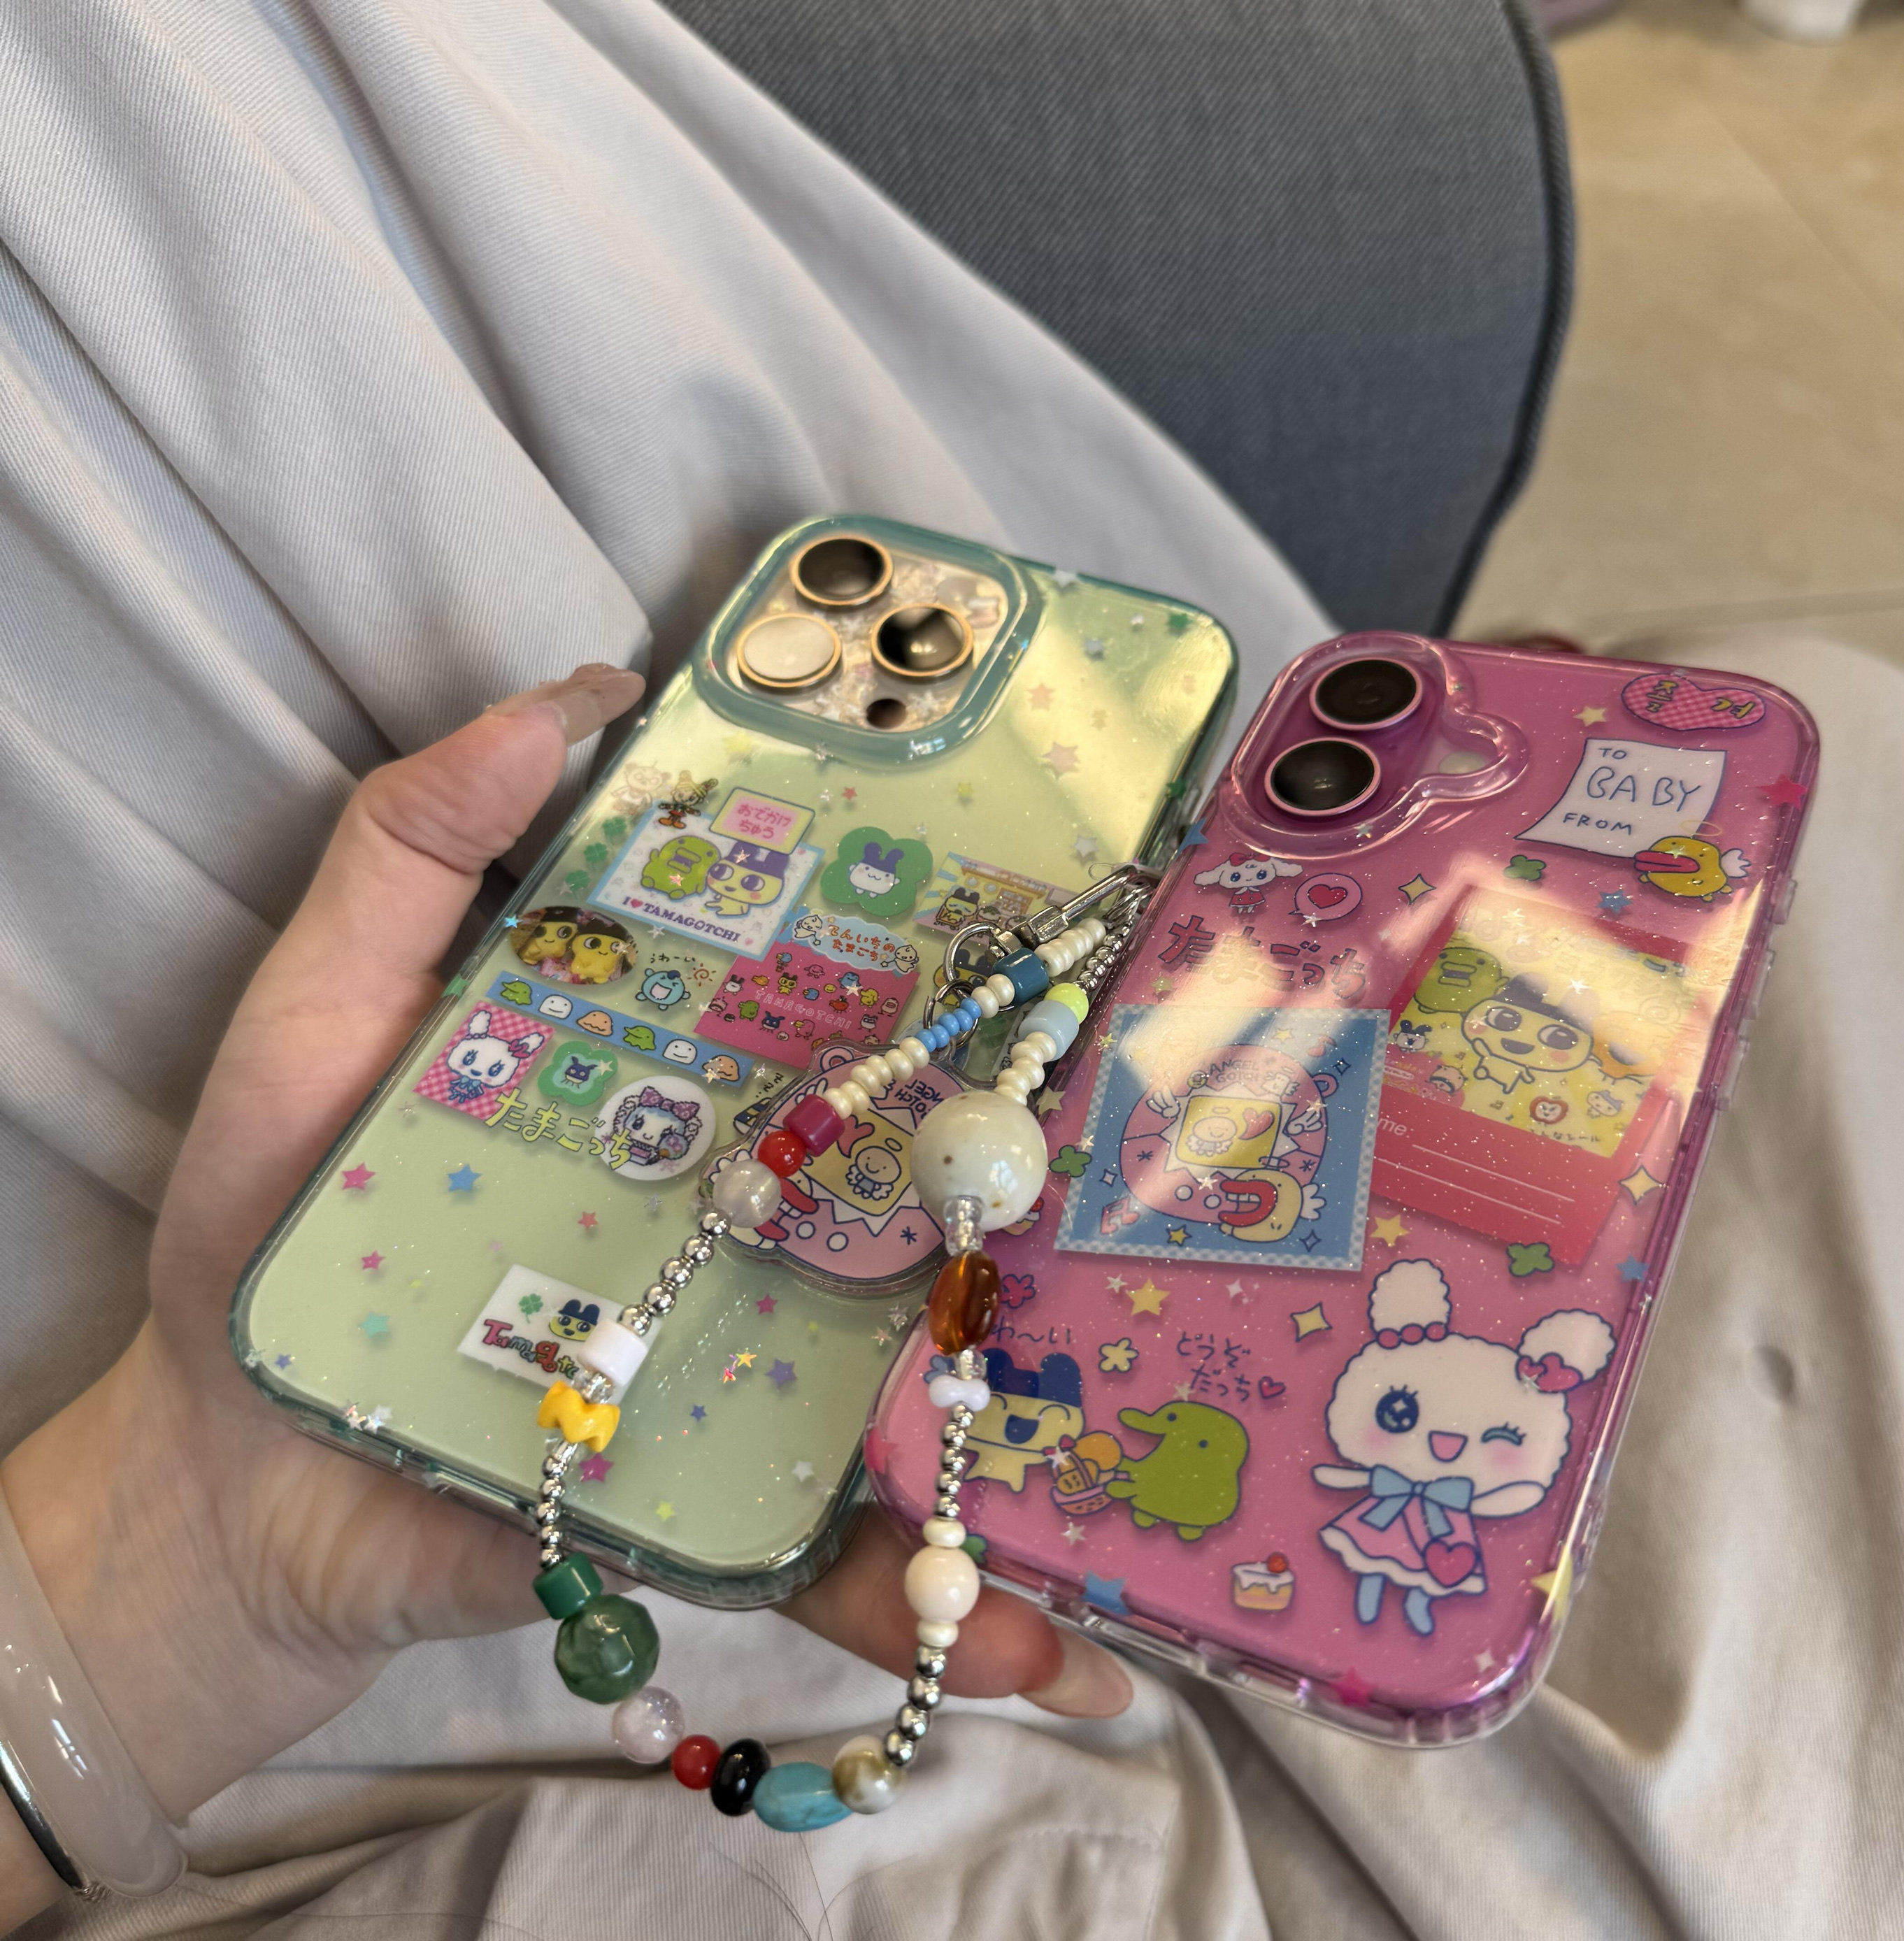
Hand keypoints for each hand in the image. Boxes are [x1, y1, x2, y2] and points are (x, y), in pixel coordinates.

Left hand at [0, 666, 1123, 1922]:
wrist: (228, 1492)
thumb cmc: (272, 1226)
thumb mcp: (325, 1009)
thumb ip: (421, 846)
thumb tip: (591, 694)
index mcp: (696, 1083)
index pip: (852, 1001)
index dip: (964, 944)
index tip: (1093, 892)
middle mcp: (756, 1210)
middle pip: (930, 1183)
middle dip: (1067, 1176)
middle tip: (1209, 1151)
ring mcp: (755, 1363)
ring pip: (933, 1377)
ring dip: (1057, 1417)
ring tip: (1186, 1425)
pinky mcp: (729, 1508)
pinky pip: (849, 1556)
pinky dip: (939, 1608)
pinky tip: (1047, 1650)